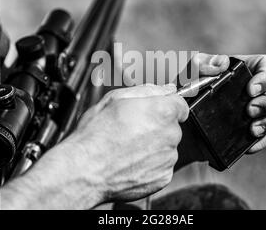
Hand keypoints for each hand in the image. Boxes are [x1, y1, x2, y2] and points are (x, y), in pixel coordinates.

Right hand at [54, 84, 188, 204]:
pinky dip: (151, 165)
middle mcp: (170, 135)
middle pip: (173, 126)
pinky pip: (162, 166)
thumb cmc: (95, 136)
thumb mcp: (115, 99)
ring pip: (167, 147)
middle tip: (132, 129)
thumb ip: (147, 90)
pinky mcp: (163, 177)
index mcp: (162, 111)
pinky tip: (131, 161)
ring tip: (128, 147)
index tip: (153, 112)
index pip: (180, 104)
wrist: (84, 171)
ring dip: (154, 146)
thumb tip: (166, 89)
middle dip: (157, 126)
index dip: (166, 106)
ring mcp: (168, 158)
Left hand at [191, 53, 265, 152]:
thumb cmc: (184, 91)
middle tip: (250, 111)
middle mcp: (257, 89)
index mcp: (245, 69)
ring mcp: (258, 111)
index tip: (251, 90)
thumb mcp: (188, 74)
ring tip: (252, 129)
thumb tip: (222, 63)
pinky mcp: (253, 132)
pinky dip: (262, 141)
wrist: (178, 123)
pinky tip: (249, 144)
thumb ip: (200, 63)